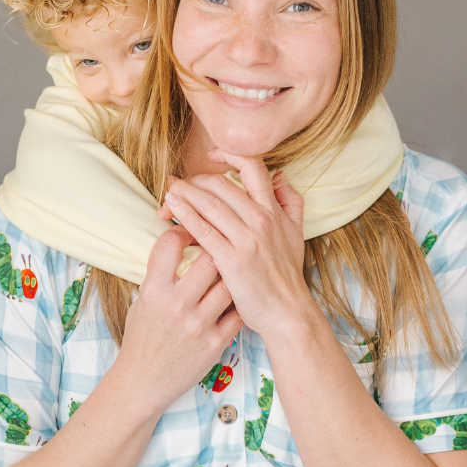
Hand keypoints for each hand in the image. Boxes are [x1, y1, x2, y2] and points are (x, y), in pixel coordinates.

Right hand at [114, 226, 242, 414]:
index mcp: (154, 292)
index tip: (191, 231)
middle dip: (217, 247)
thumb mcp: (142, 303)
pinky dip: (240, 303)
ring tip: (232, 272)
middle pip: (210, 258)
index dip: (184, 230)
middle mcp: (177, 306)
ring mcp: (199, 325)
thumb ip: (160, 276)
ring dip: (232, 275)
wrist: (143, 383)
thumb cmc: (142, 340)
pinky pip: (238, 313)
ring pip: (230, 284)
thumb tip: (179, 246)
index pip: (171, 244)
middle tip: (222, 246)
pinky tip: (238, 298)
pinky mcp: (215, 343)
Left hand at [159, 151, 312, 338]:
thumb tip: (281, 177)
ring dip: (184, 193)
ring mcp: (246, 239)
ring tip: (169, 191)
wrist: (287, 311)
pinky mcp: (231, 259)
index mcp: (274, 210)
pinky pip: (202, 229)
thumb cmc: (287, 276)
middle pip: (221, 184)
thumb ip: (291, 203)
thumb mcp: (297, 234)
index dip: (229, 154)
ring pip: (209, 203)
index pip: (253, 166)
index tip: (212, 156)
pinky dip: (184, 215)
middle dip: (195, 180)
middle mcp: (261, 219)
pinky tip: (171, 209)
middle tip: (179, 184)